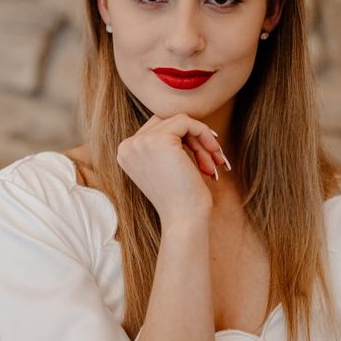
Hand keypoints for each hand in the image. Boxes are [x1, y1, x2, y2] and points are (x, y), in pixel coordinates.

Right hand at [116, 113, 229, 230]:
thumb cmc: (181, 200)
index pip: (157, 129)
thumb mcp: (166, 167)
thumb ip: (165, 144)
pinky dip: (204, 134)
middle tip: (213, 161)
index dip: (184, 139)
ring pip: (179, 121)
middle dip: (194, 139)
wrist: (184, 220)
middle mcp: (128, 145)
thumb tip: (184, 119)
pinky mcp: (159, 140)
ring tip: (214, 163)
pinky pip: (187, 122)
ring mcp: (141, 141)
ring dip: (202, 141)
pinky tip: (214, 155)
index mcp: (126, 152)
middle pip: (167, 122)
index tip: (204, 157)